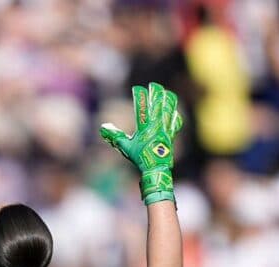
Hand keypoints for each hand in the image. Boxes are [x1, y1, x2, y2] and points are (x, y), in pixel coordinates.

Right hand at [100, 82, 183, 204]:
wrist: (155, 169)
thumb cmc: (139, 158)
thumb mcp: (125, 147)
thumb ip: (115, 135)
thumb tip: (103, 127)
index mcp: (144, 127)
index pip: (142, 107)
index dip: (140, 96)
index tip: (137, 88)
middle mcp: (156, 126)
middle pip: (157, 104)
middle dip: (156, 93)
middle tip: (154, 85)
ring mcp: (165, 130)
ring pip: (168, 111)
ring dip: (167, 100)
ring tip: (166, 93)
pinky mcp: (171, 135)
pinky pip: (175, 122)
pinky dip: (174, 115)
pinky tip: (174, 111)